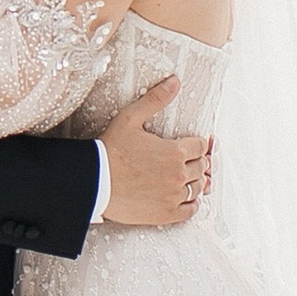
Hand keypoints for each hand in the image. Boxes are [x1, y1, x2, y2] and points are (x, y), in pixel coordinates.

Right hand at [99, 80, 210, 229]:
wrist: (94, 182)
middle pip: (202, 167)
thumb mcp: (130, 118)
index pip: (201, 147)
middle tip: (190, 161)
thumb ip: (155, 99)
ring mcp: (173, 196)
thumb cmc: (111, 149)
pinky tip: (185, 198)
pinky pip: (191, 210)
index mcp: (175, 151)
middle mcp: (178, 174)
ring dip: (196, 182)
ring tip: (188, 178)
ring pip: (199, 188)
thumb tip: (175, 81)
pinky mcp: (166, 214)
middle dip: (198, 162)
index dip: (198, 145)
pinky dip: (192, 203)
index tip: (193, 146)